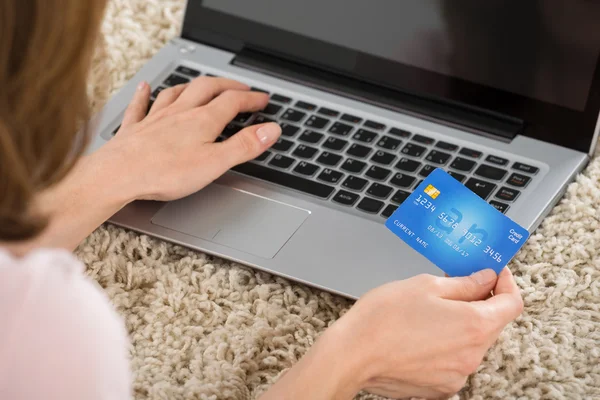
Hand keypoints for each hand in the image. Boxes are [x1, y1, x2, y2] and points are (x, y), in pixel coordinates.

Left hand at [102, 78, 281, 201]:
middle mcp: (179, 113)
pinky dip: (145, 95)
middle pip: (207, 89)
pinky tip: (144, 87)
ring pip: (177, 92)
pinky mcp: (135, 129)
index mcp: (202, 121)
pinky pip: (140, 105)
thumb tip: (270, 131)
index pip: (233, 102)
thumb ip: (244, 145)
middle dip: (227, 85)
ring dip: (192, 85)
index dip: (251, 99)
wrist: (119, 175)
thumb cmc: (164, 172)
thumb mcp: (215, 163)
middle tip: (240, 87)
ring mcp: (156, 118)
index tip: (262, 99)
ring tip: (201, 83)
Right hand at [260, 268, 522, 399]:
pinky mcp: (441, 387)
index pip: (512, 303)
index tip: (495, 273)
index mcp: (474, 325)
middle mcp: (472, 354)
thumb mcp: (425, 285)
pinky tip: (422, 333)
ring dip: (462, 324)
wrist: (352, 355)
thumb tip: (485, 278)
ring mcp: (457, 374)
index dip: (506, 283)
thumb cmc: (382, 319)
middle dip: (481, 302)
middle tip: (456, 285)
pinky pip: (455, 360)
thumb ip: (464, 282)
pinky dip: (447, 345)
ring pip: (472, 342)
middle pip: (493, 323)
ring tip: (430, 311)